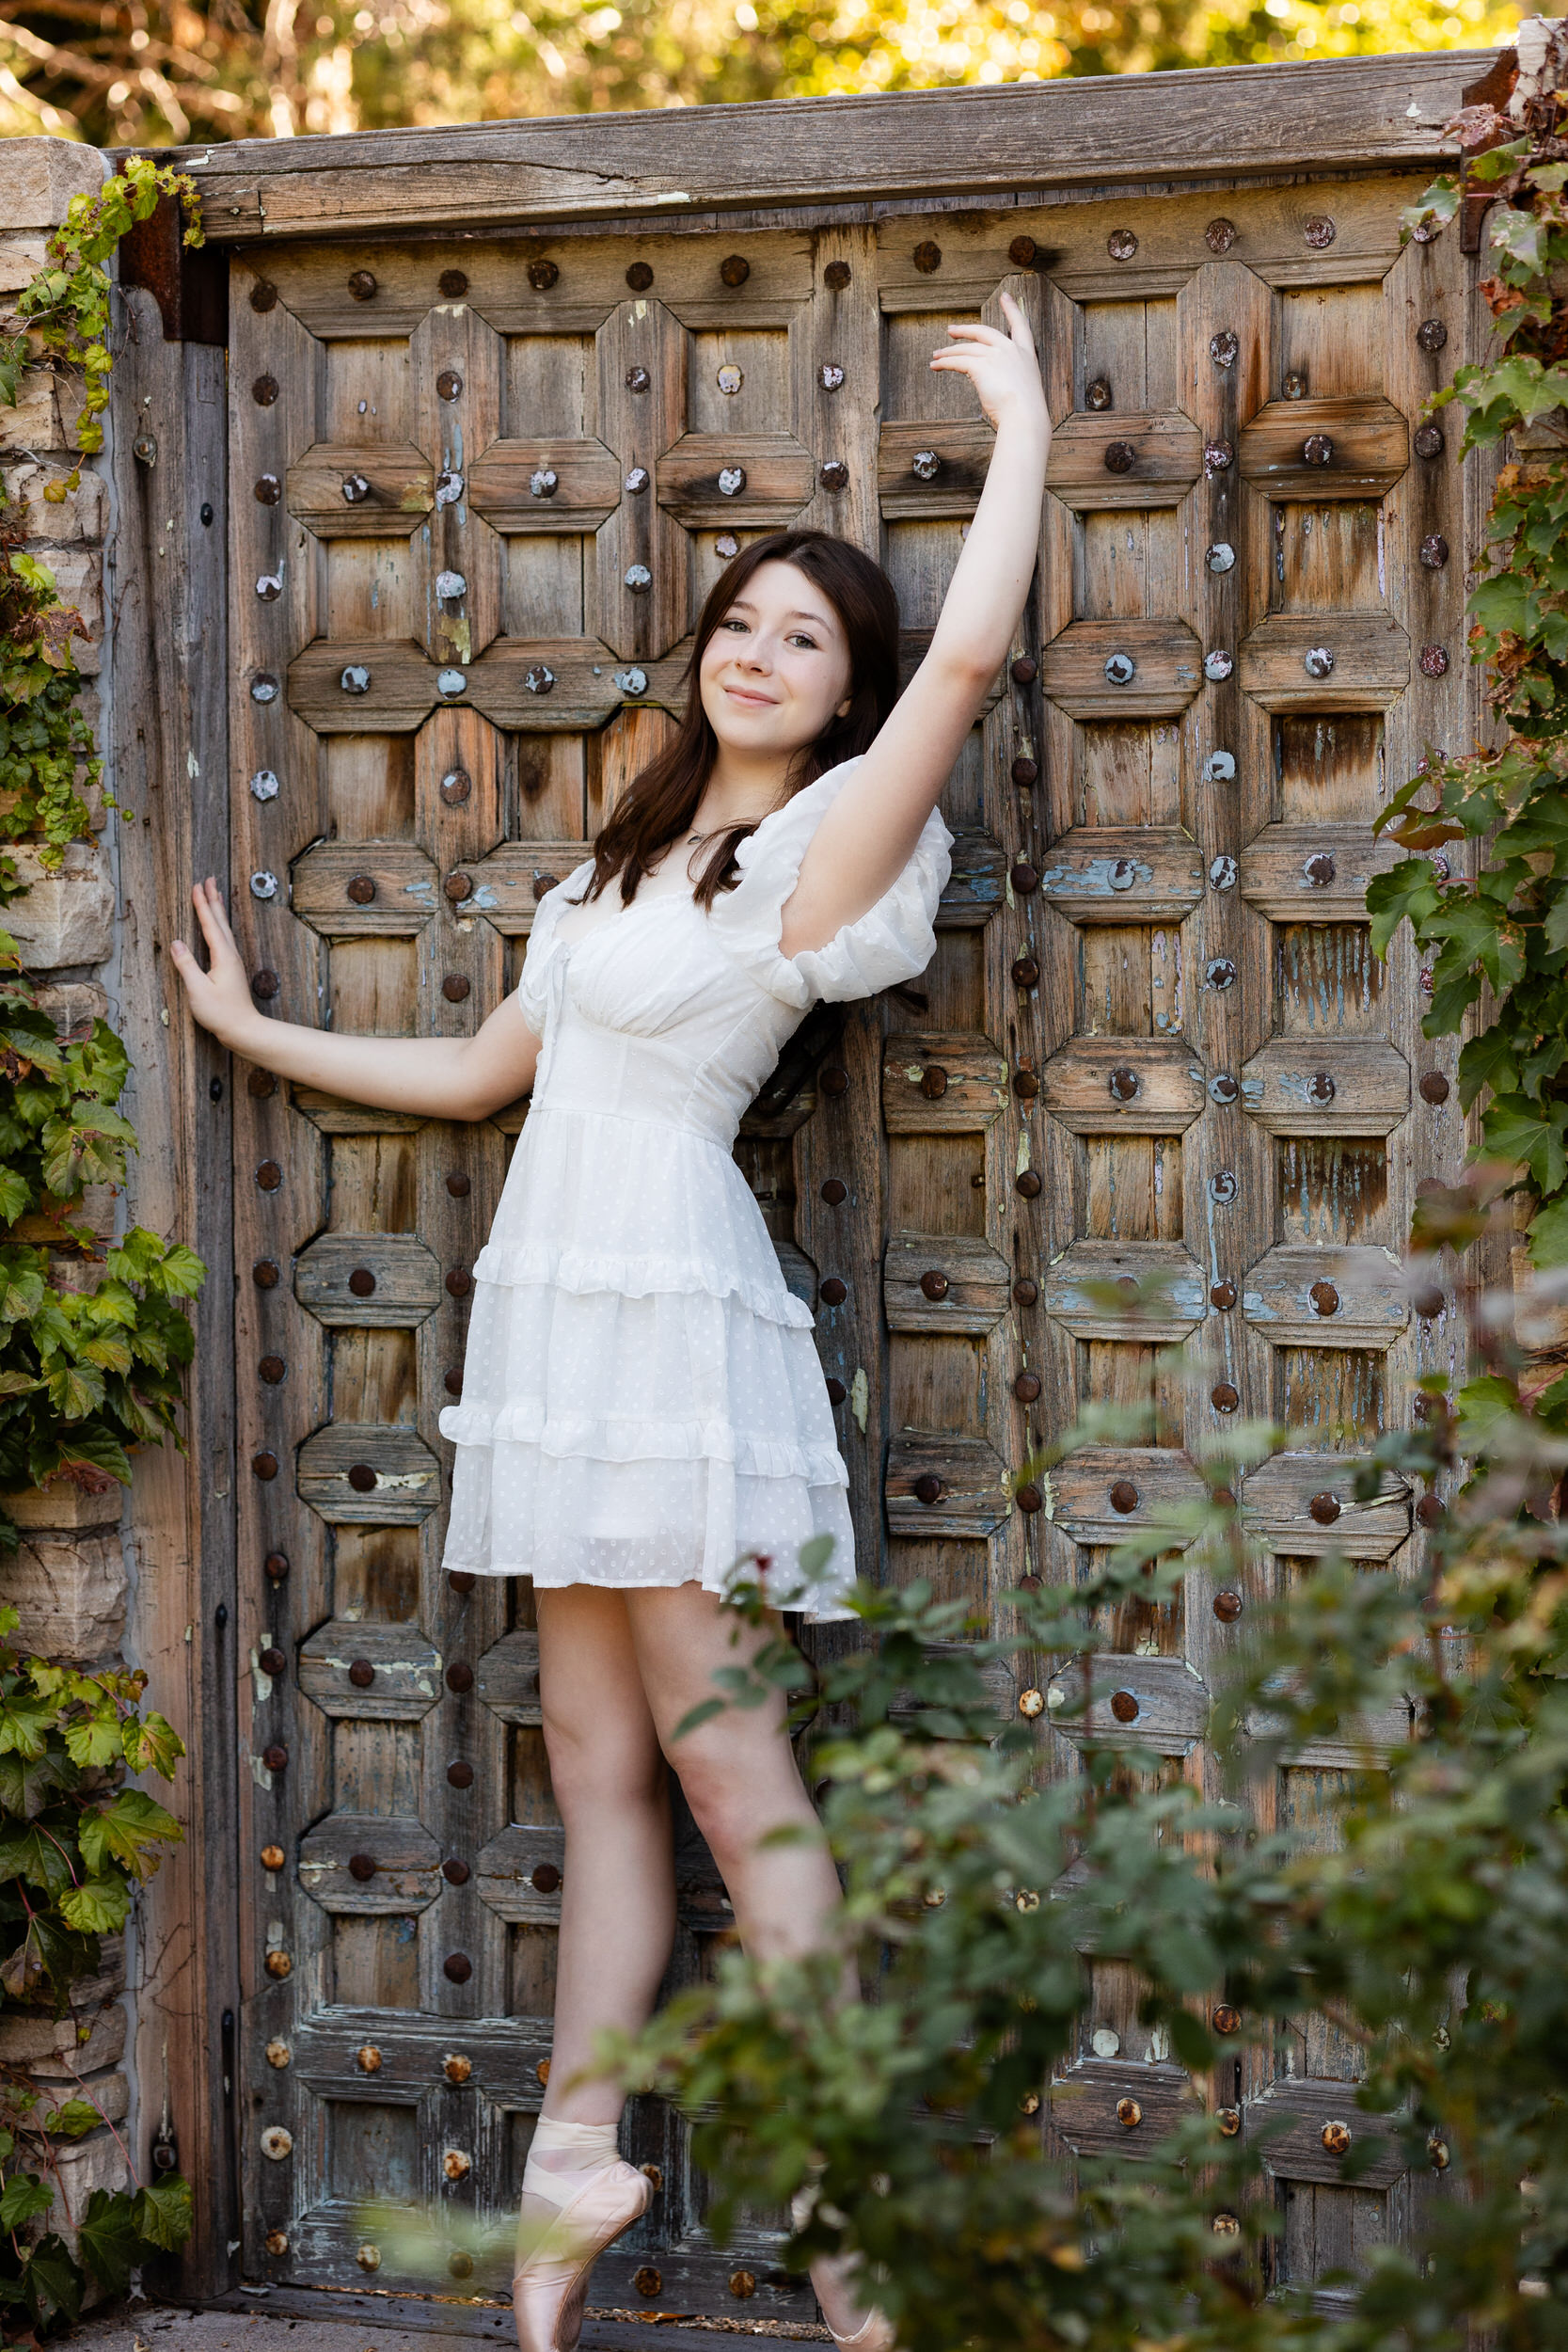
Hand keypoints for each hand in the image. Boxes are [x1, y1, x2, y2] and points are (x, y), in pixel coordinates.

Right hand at [170, 878, 260, 1047]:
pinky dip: (219, 926)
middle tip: (209, 879)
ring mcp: (233, 961)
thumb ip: (186, 965)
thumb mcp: (198, 990)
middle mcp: (230, 955)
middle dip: (213, 899)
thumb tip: (176, 943)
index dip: (202, 905)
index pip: (210, 925)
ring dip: (218, 910)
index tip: (197, 886)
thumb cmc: (221, 1013)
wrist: (243, 1029)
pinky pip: (224, 939)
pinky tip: (217, 928)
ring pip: (224, 929)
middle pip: (220, 921)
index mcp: (223, 956)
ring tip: (215, 895)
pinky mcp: (231, 969)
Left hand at [929, 289, 1044, 434]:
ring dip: (949, 352)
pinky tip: (936, 366)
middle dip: (965, 330)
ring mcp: (996, 356)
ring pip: (967, 348)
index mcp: (1026, 354)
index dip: (1012, 309)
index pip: (1020, 325)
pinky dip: (945, 363)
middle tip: (951, 330)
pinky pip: (958, 361)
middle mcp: (1011, 350)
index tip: (1005, 297)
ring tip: (936, 356)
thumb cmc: (1025, 412)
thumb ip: (1007, 378)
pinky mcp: (980, 366)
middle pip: (984, 332)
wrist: (1025, 417)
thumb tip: (984, 377)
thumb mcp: (1022, 389)